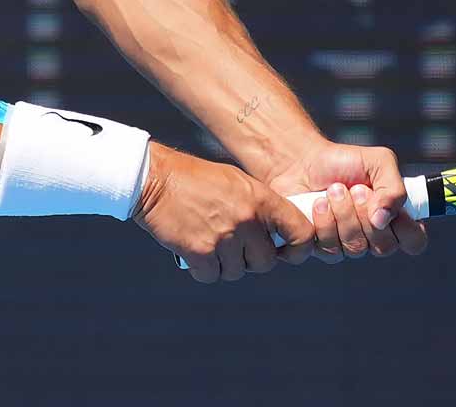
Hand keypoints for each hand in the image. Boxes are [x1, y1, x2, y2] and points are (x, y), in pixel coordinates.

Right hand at [133, 144, 316, 282]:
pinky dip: (204, 270)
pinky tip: (196, 252)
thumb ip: (259, 208)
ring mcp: (224, 237)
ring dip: (224, 265)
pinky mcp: (200, 252)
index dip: (298, 248)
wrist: (155, 180)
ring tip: (210, 243)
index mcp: (261, 199)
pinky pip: (212, 276)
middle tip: (234, 247)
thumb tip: (274, 236)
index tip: (286, 252)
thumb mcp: (237, 182)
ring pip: (237, 272)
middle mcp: (247, 219)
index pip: (300, 232)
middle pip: (266, 262)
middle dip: (251, 260)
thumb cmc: (195, 180)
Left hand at [267, 141, 427, 263]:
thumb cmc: (345, 161)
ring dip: (344, 214)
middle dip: (366, 214)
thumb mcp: (379, 162)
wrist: (303, 162)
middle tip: (356, 189)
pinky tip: (318, 204)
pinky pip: (331, 250)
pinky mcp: (325, 248)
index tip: (391, 209)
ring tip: (333, 190)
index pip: (414, 242)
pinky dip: (324, 222)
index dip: (406, 230)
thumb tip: (384, 219)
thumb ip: (394, 188)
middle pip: (384, 247)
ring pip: (356, 248)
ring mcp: (350, 244)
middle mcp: (375, 235)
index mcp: (395, 217)